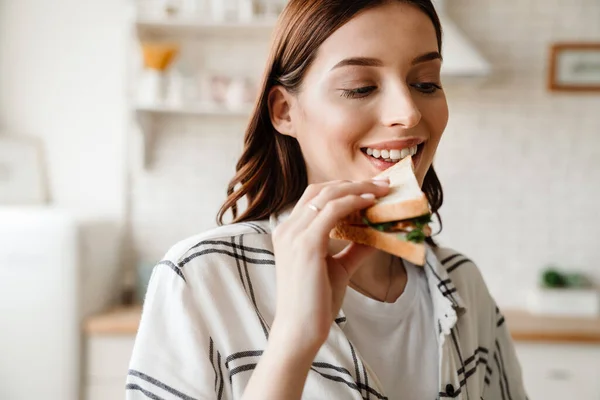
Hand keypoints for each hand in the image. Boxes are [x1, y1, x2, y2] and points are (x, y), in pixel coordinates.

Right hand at [270, 178, 389, 352]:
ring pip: (328, 195)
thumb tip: (379, 234)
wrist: (301, 330)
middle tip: (382, 184)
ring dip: (358, 189)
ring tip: (382, 190)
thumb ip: (355, 249)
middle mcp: (287, 228)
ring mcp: (294, 234)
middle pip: (320, 189)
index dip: (343, 188)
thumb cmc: (316, 303)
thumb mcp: (338, 268)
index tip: (371, 189)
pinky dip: (354, 202)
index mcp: (289, 232)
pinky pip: (332, 211)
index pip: (315, 197)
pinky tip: (371, 204)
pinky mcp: (306, 244)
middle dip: (353, 183)